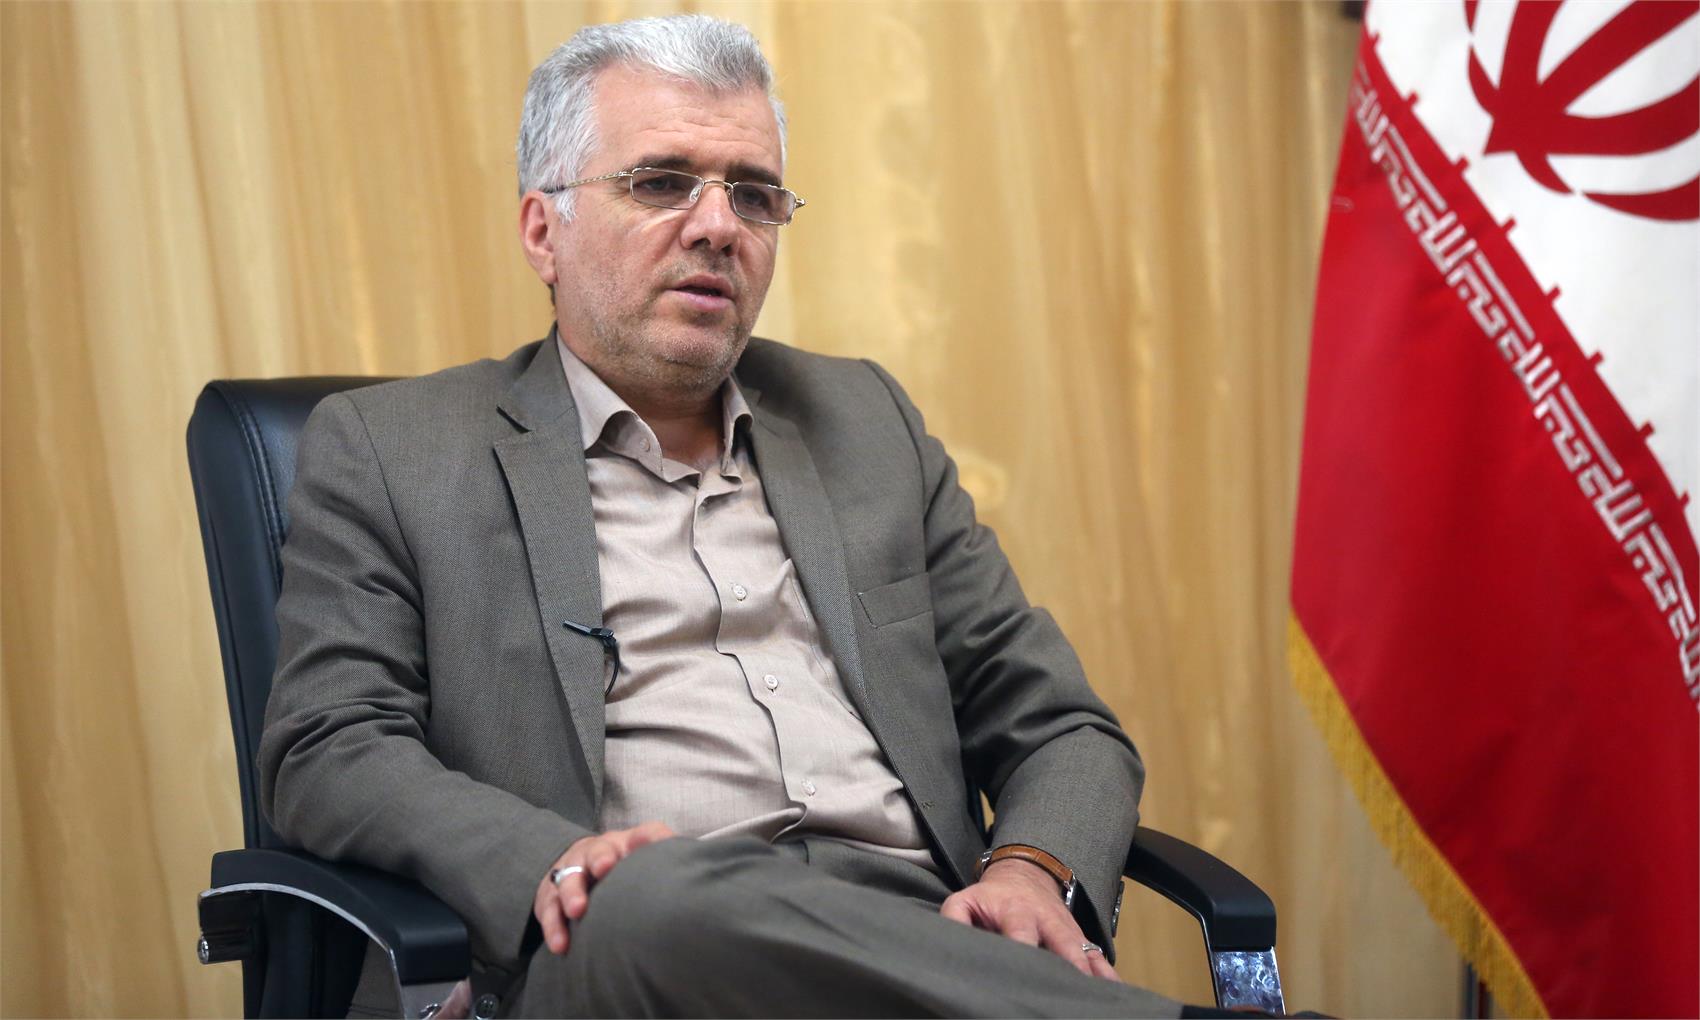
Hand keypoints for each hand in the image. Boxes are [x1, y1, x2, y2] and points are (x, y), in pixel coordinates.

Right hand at [533, 820, 675, 954]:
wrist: (583, 868)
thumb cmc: (624, 870)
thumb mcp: (647, 862)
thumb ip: (668, 864)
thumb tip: (698, 868)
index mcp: (628, 843)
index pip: (644, 834)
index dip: (646, 840)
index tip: (647, 848)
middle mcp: (596, 851)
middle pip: (596, 850)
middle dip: (600, 859)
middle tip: (604, 869)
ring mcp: (570, 870)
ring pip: (566, 878)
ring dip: (571, 893)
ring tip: (577, 912)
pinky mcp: (550, 894)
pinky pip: (548, 908)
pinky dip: (554, 926)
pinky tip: (561, 944)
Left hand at [940, 858, 1120, 980]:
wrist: (1025, 873)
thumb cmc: (990, 897)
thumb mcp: (965, 901)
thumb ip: (954, 921)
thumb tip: (951, 945)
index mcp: (1016, 911)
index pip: (1022, 934)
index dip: (1024, 952)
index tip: (1024, 977)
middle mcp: (1047, 920)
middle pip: (1063, 945)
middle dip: (1069, 968)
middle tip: (1070, 993)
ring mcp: (1067, 930)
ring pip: (1086, 954)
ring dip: (1092, 976)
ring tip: (1096, 1001)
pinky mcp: (1080, 939)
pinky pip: (1099, 958)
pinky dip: (1108, 976)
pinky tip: (1115, 995)